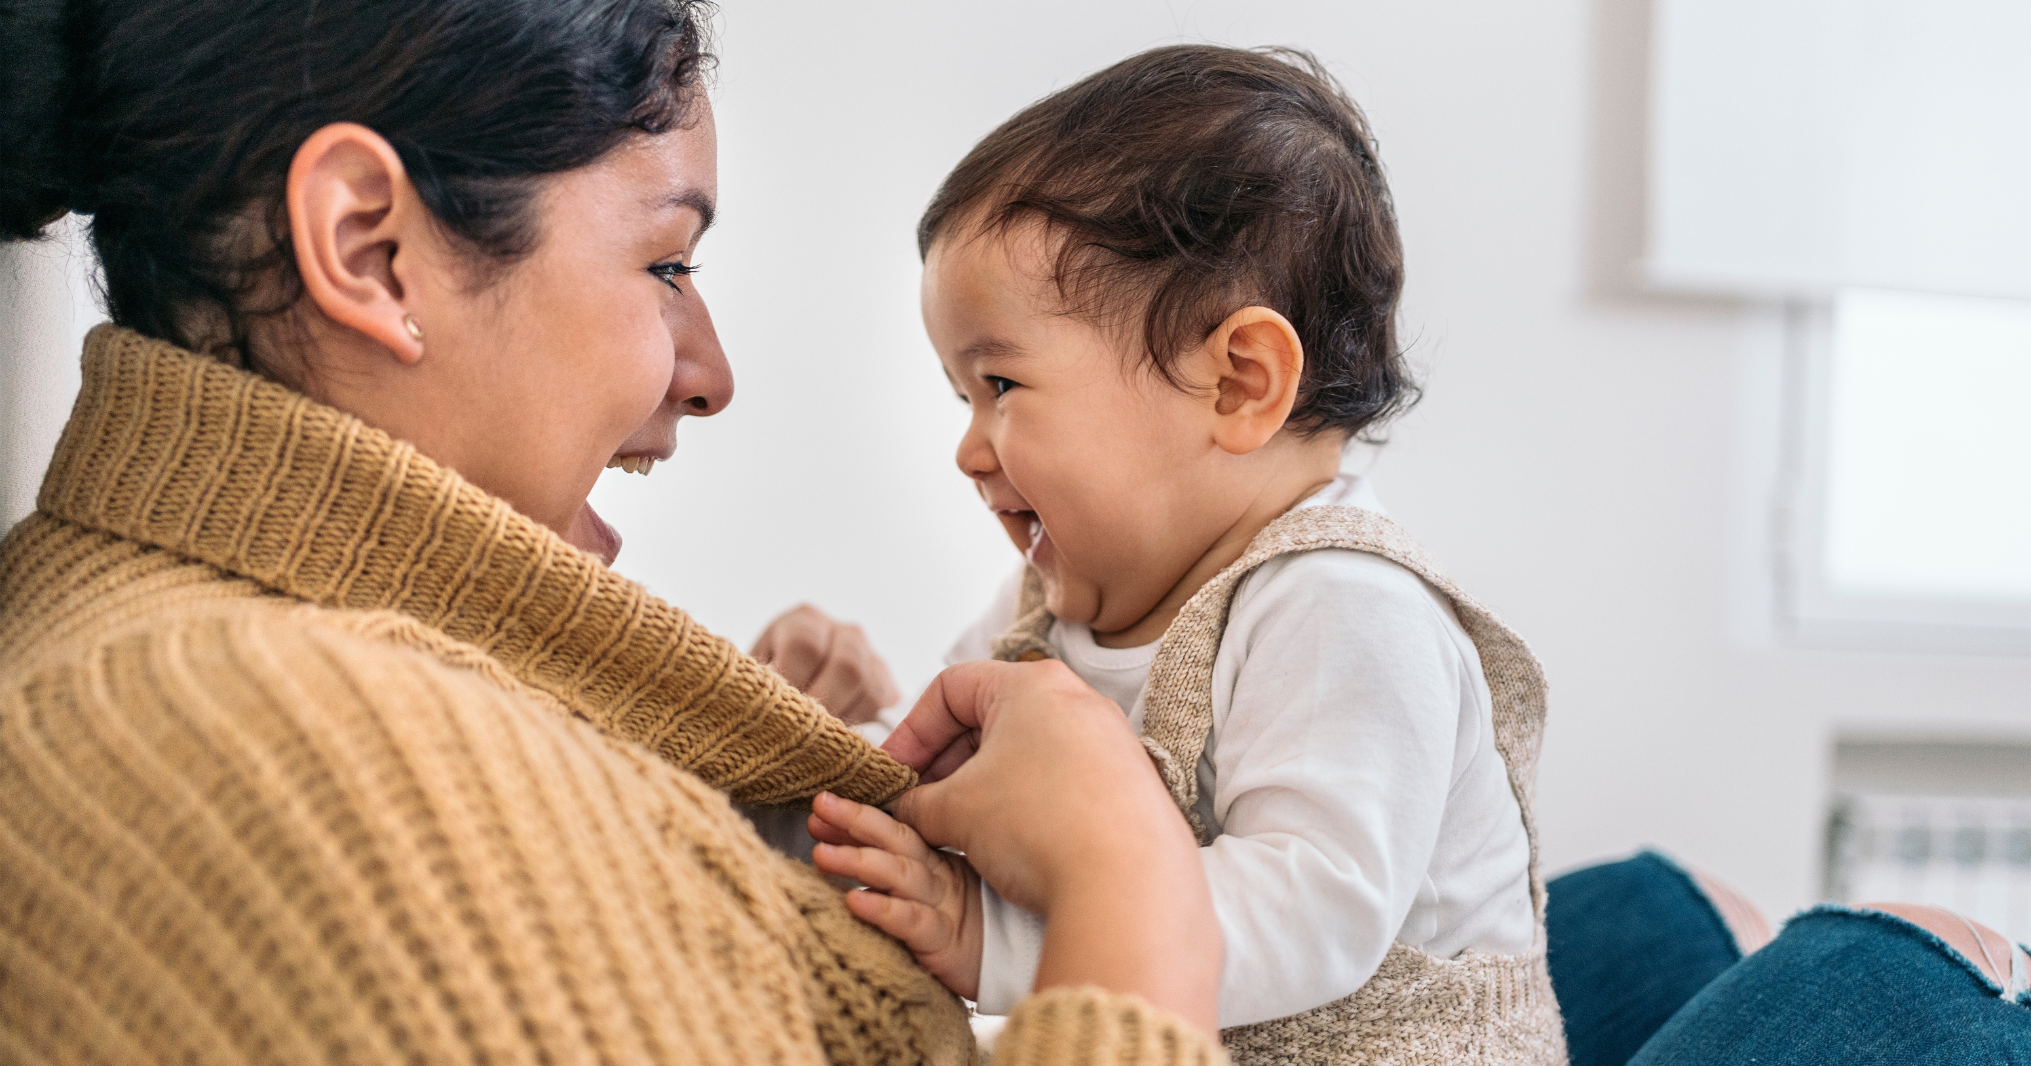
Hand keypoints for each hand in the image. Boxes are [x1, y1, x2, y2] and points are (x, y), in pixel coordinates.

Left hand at [750, 604, 899, 724]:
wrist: (802, 684)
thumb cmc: (768, 683)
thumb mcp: (755, 675)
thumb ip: (755, 682)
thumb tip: (750, 699)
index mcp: (805, 621)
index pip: (805, 647)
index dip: (792, 683)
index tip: (776, 712)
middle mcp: (844, 632)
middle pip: (847, 668)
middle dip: (823, 708)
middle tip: (800, 736)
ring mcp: (871, 657)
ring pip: (869, 690)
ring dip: (843, 721)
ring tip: (817, 742)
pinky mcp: (888, 684)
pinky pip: (883, 707)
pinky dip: (860, 727)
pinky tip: (837, 739)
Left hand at [808, 791, 982, 997]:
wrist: (1014, 968)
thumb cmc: (966, 934)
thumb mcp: (930, 896)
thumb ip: (897, 873)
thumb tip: (843, 853)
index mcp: (935, 861)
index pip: (896, 828)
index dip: (860, 815)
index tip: (823, 803)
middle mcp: (938, 877)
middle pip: (897, 839)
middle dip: (857, 820)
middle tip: (820, 805)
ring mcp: (942, 905)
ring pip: (901, 875)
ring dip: (859, 860)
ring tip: (822, 853)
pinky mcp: (944, 940)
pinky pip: (911, 921)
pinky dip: (883, 910)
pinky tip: (855, 901)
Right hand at [877, 659, 1220, 1033]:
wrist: (1128, 884)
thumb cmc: (1039, 826)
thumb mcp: (955, 810)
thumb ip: (917, 804)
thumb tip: (904, 811)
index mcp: (1032, 684)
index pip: (949, 689)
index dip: (909, 733)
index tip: (891, 777)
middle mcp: (1077, 700)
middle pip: (988, 719)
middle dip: (944, 764)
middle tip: (918, 806)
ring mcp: (1109, 741)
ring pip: (1024, 753)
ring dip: (981, 787)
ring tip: (957, 831)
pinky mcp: (1127, 784)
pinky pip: (1060, 781)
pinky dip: (1023, 804)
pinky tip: (1006, 845)